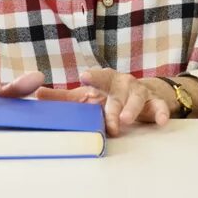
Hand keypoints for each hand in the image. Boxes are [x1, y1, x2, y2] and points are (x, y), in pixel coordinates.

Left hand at [36, 68, 174, 135]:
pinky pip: (159, 106)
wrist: (145, 94)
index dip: (93, 77)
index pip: (99, 76)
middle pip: (117, 94)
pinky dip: (161, 112)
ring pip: (137, 98)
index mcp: (106, 80)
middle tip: (109, 120)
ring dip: (132, 109)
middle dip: (112, 107)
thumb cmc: (110, 95)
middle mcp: (123, 83)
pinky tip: (160, 121)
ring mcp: (140, 92)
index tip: (83, 78)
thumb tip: (37, 94)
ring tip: (126, 121)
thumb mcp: (87, 95)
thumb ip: (64, 97)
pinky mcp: (155, 102)